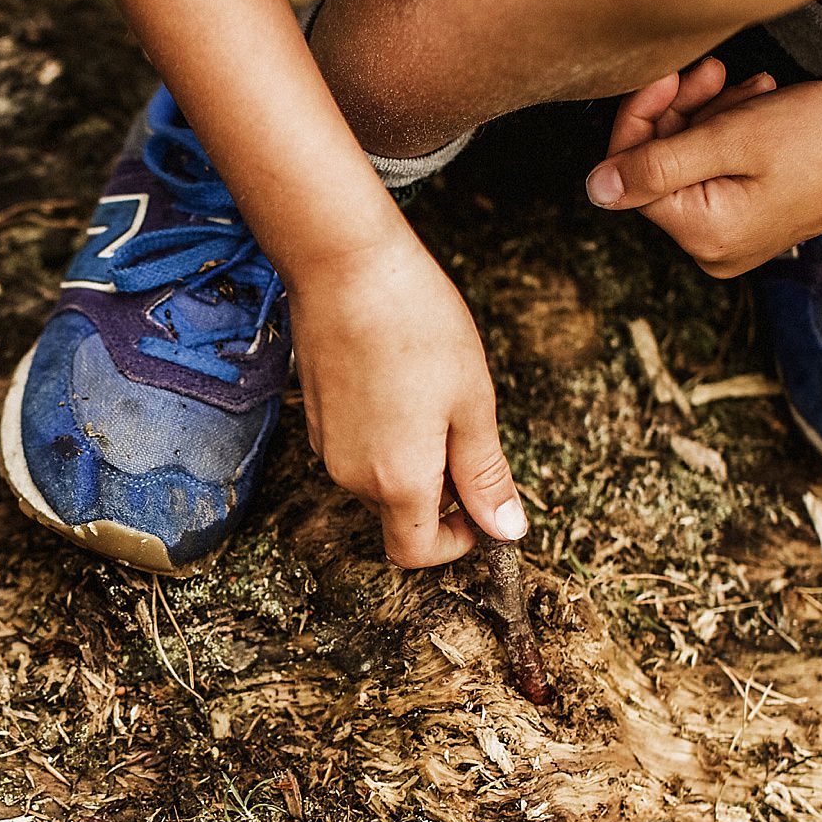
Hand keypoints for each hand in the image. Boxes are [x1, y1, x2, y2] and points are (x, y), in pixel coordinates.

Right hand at [292, 239, 526, 567]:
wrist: (345, 268)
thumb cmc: (416, 327)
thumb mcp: (472, 402)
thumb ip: (485, 475)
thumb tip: (506, 530)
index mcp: (399, 481)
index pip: (417, 553)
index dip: (455, 544)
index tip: (480, 511)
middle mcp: (353, 476)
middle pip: (397, 517)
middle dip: (437, 497)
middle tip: (468, 436)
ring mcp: (328, 447)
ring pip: (375, 482)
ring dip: (410, 463)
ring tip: (434, 399)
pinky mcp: (315, 418)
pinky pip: (355, 450)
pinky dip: (383, 438)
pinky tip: (401, 384)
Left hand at [585, 58, 821, 278]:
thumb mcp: (733, 138)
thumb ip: (657, 165)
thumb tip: (595, 189)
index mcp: (705, 236)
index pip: (633, 179)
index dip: (638, 121)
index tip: (668, 72)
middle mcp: (716, 251)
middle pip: (659, 173)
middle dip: (678, 116)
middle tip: (711, 69)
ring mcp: (736, 240)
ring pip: (689, 166)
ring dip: (707, 118)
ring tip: (749, 86)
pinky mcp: (756, 220)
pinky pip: (719, 174)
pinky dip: (730, 134)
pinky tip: (758, 102)